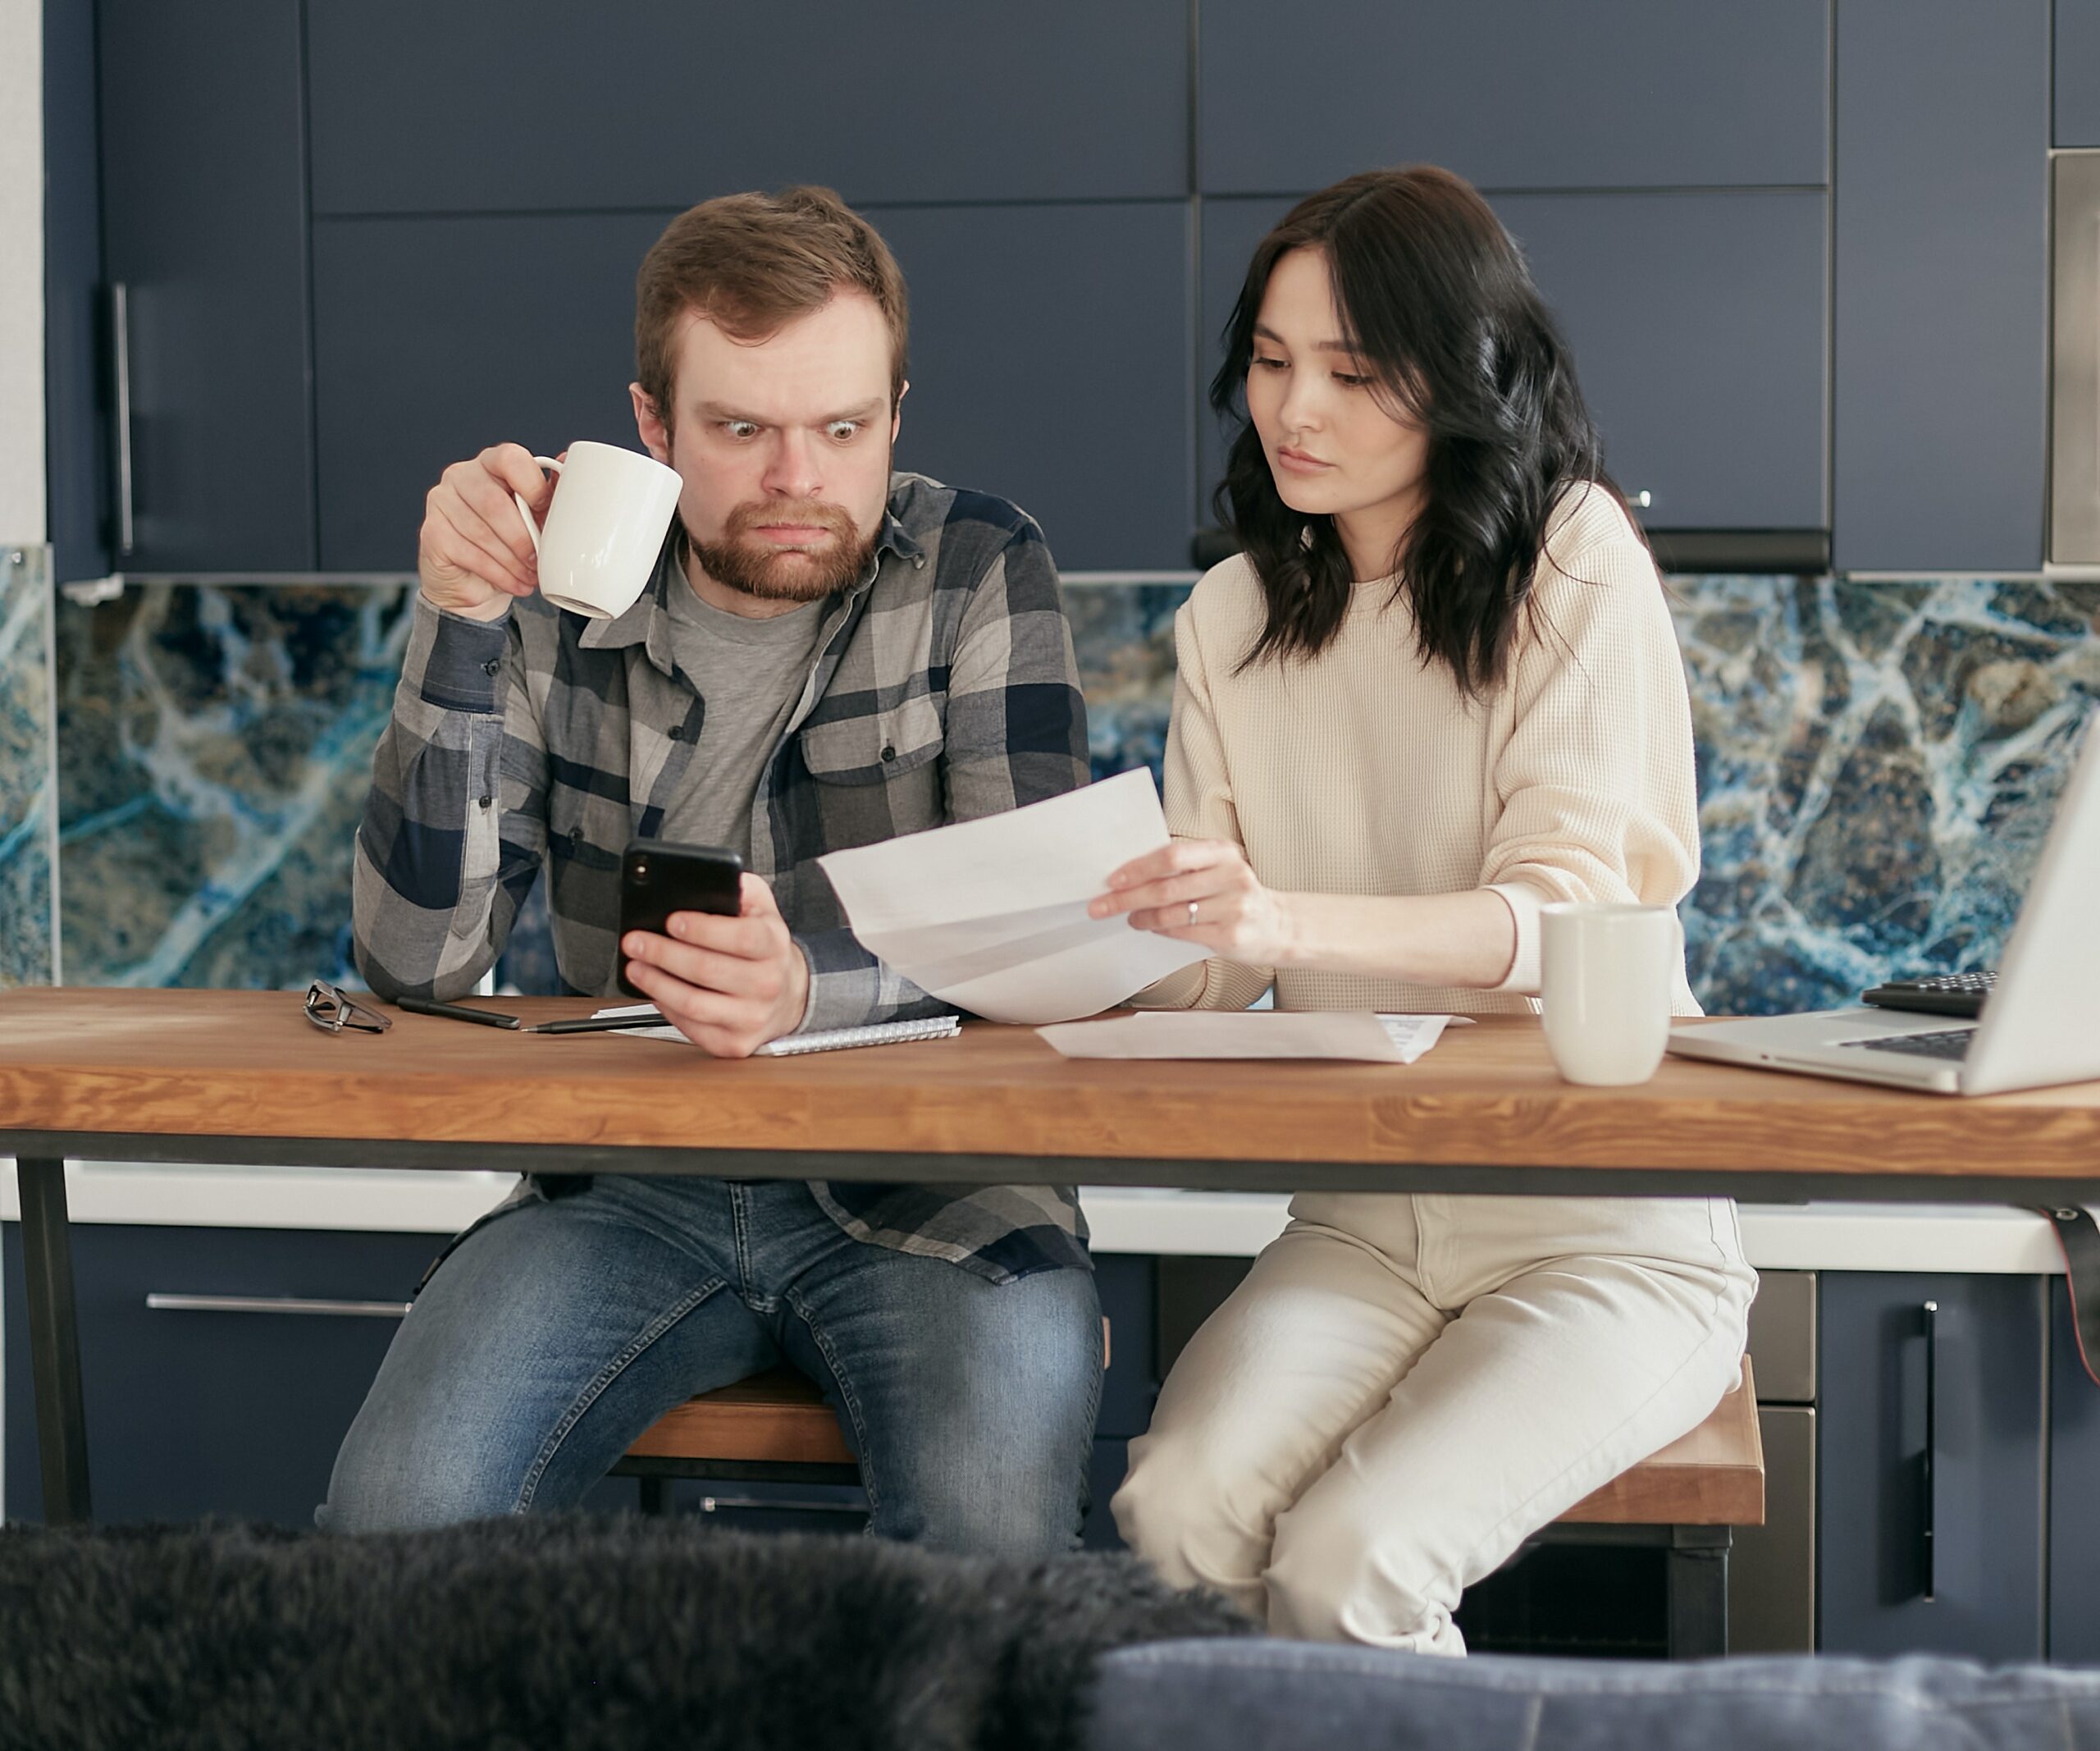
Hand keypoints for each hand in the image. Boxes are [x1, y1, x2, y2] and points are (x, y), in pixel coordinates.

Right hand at [417, 444, 556, 620]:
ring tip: (531, 575)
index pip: (509, 458)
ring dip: (513, 560)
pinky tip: (515, 583)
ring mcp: (441, 501)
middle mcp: (461, 476)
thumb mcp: (536, 518)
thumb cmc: (510, 542)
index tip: (544, 510)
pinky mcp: (432, 532)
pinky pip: (469, 553)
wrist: (477, 582)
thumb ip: (551, 494)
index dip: (532, 485)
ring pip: (482, 532)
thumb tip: (571, 463)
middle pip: (493, 502)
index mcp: (491, 463)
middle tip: (539, 559)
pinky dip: (499, 574)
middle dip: (522, 537)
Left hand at [619, 873, 811, 1057]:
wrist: (788, 995)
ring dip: (656, 983)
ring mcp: (752, 1017)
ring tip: (635, 966)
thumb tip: (711, 878)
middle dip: (663, 953)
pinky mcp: (735, 1044)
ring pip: (694, 1003)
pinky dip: (666, 1007)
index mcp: (774, 945)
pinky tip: (654, 990)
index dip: (703, 929)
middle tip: (635, 941)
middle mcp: (768, 984)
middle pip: (708, 970)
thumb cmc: (763, 947)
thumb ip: (739, 888)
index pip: (742, 937)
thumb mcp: (761, 908)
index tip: (672, 920)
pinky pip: (691, 1026)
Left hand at [1088, 839, 1298, 965]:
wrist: (1278, 926)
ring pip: (1171, 912)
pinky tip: (1151, 927)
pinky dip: (1160, 930)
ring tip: (1129, 917)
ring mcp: (1234, 907)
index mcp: (1223, 852)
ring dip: (1141, 916)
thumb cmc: (1236, 895)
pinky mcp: (1231, 935)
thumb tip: (1130, 875)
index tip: (1112, 879)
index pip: (1173, 855)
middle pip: (1167, 886)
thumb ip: (1183, 867)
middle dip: (1127, 897)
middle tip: (1102, 905)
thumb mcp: (1218, 869)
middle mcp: (1231, 876)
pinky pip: (1183, 932)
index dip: (1139, 867)